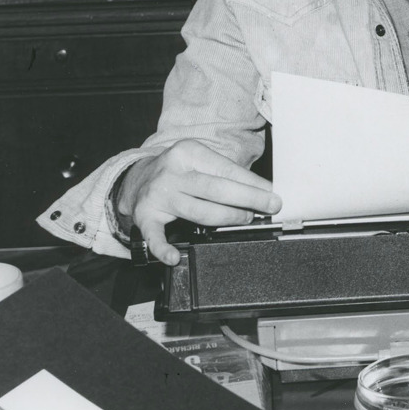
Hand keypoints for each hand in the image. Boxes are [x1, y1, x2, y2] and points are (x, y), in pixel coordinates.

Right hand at [118, 139, 280, 265]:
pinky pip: (155, 236)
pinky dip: (163, 248)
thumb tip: (263, 191)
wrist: (137, 178)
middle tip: (269, 206)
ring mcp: (158, 195)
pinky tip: (175, 256)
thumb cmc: (180, 171)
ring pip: (198, 211)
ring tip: (246, 219)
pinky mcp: (146, 216)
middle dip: (247, 199)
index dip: (251, 183)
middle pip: (215, 188)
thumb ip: (226, 173)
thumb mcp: (200, 161)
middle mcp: (172, 172)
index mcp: (188, 153)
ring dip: (226, 218)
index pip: (225, 169)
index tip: (271, 192)